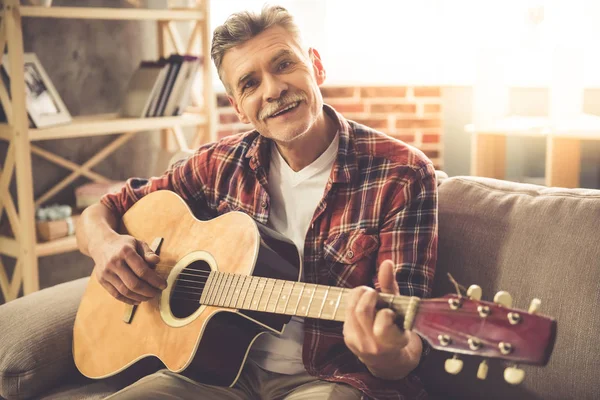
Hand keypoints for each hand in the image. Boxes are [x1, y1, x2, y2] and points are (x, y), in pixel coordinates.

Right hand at [90, 234, 166, 304]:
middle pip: (134, 284)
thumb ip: (148, 252)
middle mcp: (114, 263)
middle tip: (158, 292)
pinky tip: (138, 300)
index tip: (163, 285)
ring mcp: (106, 273)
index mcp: (125, 252)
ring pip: (125, 291)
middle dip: (149, 291)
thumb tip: (157, 261)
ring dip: (140, 297)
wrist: (101, 244)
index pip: (142, 270)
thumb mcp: (138, 243)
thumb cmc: (124, 245)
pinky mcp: (102, 280)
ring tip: (149, 297)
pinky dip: (128, 300)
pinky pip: (116, 295)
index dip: (155, 280)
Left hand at [343, 260, 420, 378]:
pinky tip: (362, 307)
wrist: (389, 361)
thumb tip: (386, 262)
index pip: (383, 322)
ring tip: (368, 297)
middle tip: (374, 294)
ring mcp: (358, 344)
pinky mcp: (348, 339)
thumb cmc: (398, 330)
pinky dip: (353, 304)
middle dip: (368, 295)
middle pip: (362, 311)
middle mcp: (374, 346)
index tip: (390, 313)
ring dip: (358, 297)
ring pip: (351, 311)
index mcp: (393, 341)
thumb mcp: (401, 309)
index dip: (386, 312)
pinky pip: (346, 314)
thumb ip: (392, 286)